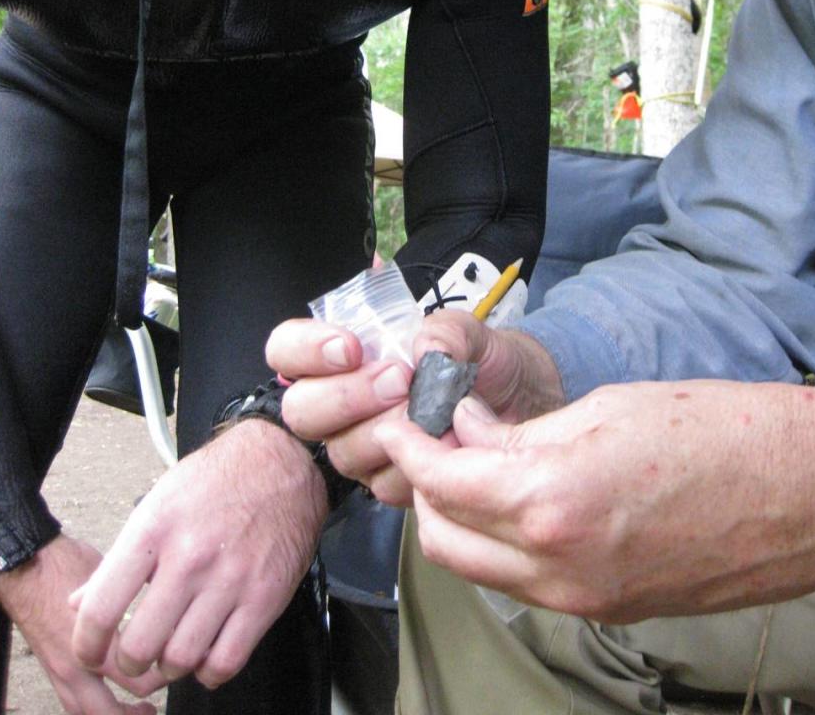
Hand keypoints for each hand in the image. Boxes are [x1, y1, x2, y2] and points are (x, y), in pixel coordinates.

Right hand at [0, 533, 160, 713]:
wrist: (28, 571)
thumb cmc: (68, 566)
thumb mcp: (109, 576)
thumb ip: (132, 596)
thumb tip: (166, 602)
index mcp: (93, 641)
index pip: (136, 678)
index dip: (164, 672)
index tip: (181, 656)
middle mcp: (76, 665)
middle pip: (113, 708)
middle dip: (143, 704)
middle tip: (165, 682)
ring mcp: (62, 674)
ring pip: (89, 714)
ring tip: (145, 711)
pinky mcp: (54, 673)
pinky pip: (74, 705)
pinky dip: (96, 710)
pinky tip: (115, 701)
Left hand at [71, 419, 325, 689]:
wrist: (283, 461)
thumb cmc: (218, 479)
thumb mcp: (159, 502)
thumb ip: (119, 557)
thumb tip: (80, 603)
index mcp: (155, 529)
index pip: (101, 609)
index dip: (87, 645)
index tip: (91, 652)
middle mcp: (191, 557)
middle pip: (140, 647)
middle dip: (129, 660)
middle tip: (134, 653)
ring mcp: (231, 579)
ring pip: (182, 660)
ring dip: (170, 667)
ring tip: (171, 650)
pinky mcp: (266, 596)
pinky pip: (226, 662)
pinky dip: (209, 671)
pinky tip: (206, 652)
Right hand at [267, 311, 562, 505]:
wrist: (527, 403)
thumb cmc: (486, 361)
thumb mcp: (471, 332)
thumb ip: (447, 330)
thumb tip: (426, 350)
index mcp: (343, 356)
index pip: (286, 350)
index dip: (305, 350)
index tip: (351, 347)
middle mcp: (341, 403)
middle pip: (303, 410)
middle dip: (349, 396)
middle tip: (400, 380)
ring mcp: (362, 446)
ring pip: (343, 452)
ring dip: (385, 431)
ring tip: (432, 411)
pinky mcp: (391, 481)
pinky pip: (383, 484)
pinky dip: (415, 465)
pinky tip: (445, 443)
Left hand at [376, 379, 814, 621]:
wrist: (805, 494)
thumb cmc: (718, 432)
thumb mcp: (606, 410)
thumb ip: (525, 433)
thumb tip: (471, 434)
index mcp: (552, 501)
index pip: (444, 482)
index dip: (412, 444)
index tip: (403, 418)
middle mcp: (558, 566)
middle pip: (448, 540)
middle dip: (427, 487)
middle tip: (436, 438)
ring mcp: (585, 598)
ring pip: (483, 569)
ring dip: (462, 519)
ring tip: (476, 463)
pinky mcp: (611, 608)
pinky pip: (529, 582)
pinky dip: (505, 543)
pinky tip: (524, 496)